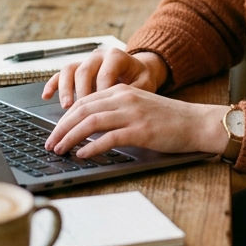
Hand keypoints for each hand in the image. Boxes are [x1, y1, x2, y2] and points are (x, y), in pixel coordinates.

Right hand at [41, 48, 167, 107]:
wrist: (139, 70)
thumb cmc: (141, 79)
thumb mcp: (144, 85)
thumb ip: (132, 94)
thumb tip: (120, 111)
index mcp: (116, 56)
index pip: (104, 73)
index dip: (101, 92)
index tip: (102, 111)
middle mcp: (98, 56)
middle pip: (84, 71)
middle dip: (81, 93)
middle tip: (81, 113)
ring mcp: (86, 61)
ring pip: (69, 70)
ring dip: (65, 89)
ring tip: (65, 106)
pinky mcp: (77, 70)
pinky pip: (60, 74)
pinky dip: (52, 84)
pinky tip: (46, 96)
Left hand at [43, 84, 227, 157]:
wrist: (196, 122)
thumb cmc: (168, 119)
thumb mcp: (138, 106)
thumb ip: (116, 111)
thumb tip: (88, 127)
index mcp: (121, 90)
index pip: (84, 101)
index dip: (65, 117)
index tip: (54, 132)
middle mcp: (124, 98)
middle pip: (82, 109)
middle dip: (61, 127)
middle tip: (49, 142)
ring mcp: (132, 113)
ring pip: (91, 122)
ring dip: (70, 137)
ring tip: (60, 150)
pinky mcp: (141, 130)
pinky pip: (109, 137)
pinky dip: (92, 146)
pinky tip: (82, 154)